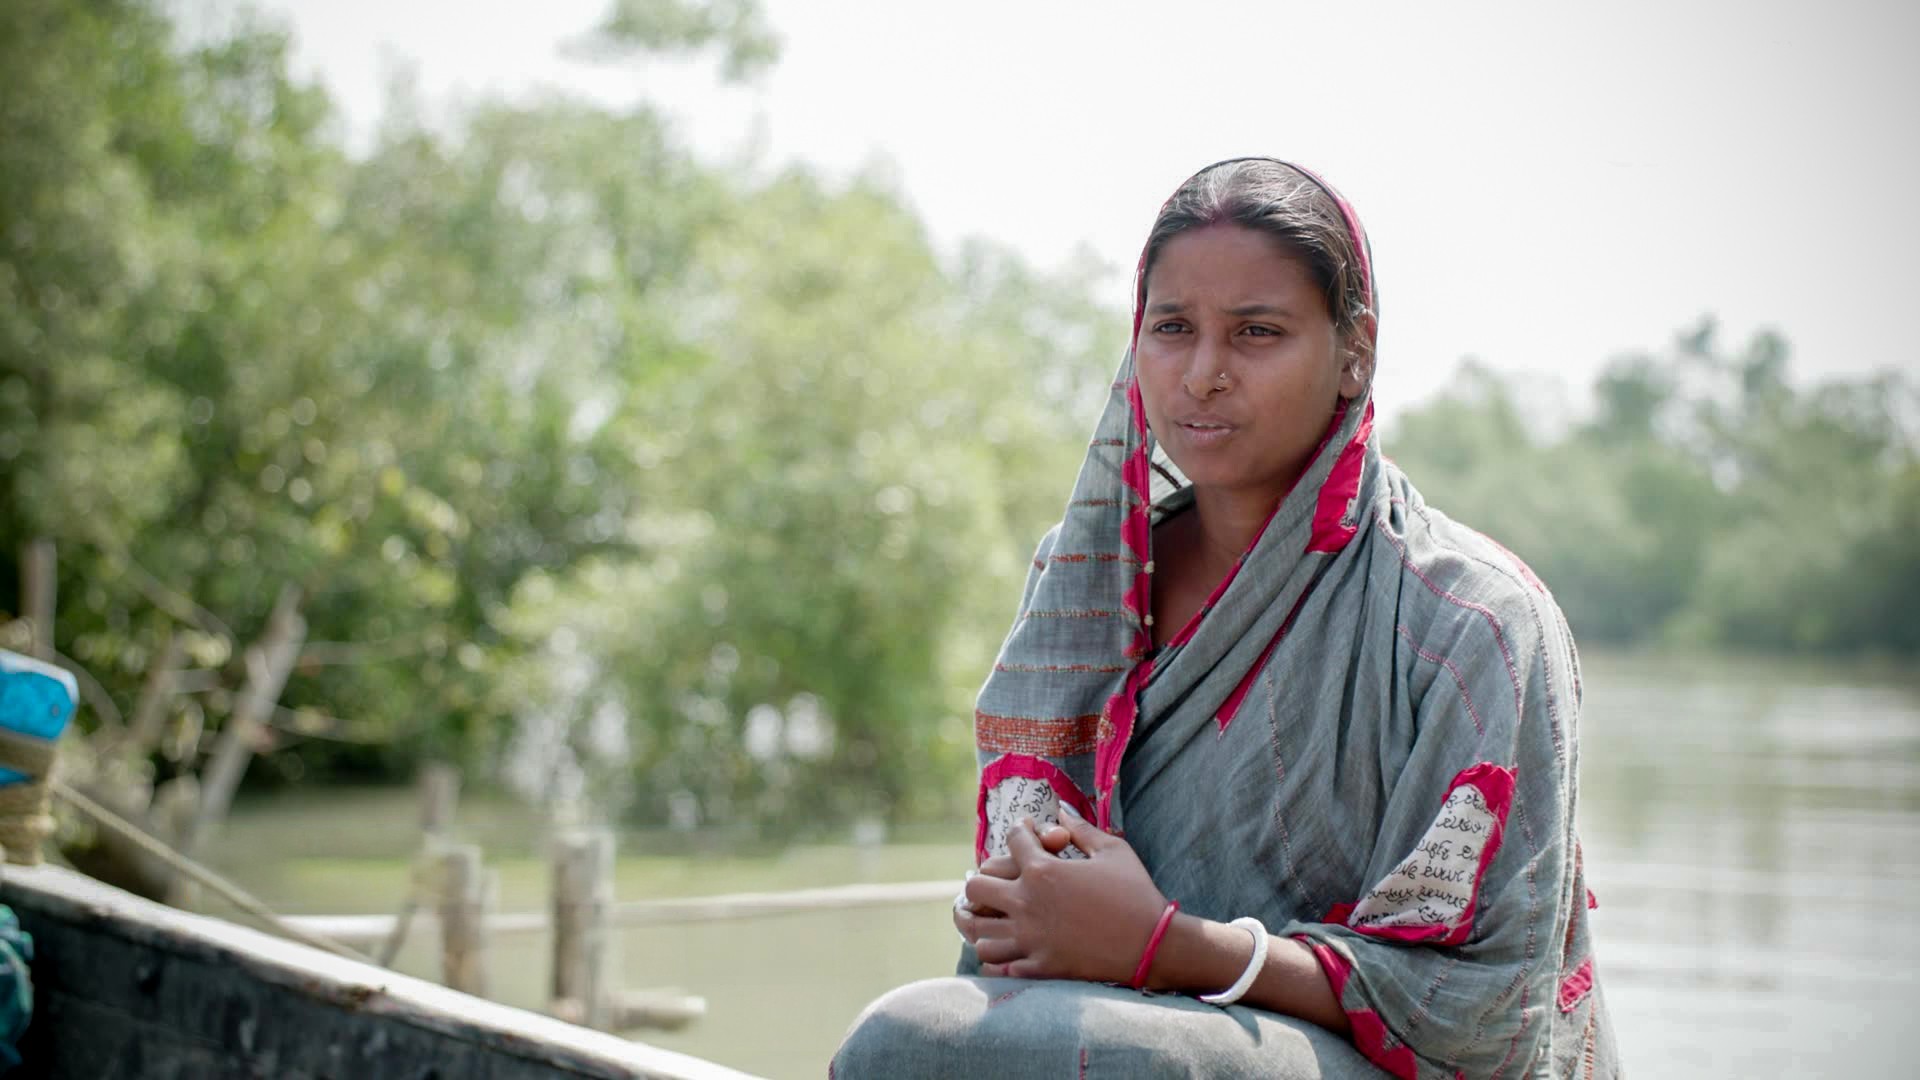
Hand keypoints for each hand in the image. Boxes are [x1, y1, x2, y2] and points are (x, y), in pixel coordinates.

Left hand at [959, 807, 1167, 982]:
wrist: (1152, 945)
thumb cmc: (1136, 893)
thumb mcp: (1113, 851)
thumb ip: (1082, 829)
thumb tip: (1061, 810)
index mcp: (1043, 871)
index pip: (1012, 840)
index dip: (1019, 830)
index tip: (1025, 831)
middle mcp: (1026, 904)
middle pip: (976, 887)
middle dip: (983, 878)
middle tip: (997, 879)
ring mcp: (1029, 939)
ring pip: (978, 931)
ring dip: (982, 921)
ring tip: (992, 917)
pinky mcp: (1037, 968)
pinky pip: (996, 966)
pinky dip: (993, 958)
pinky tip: (1004, 949)